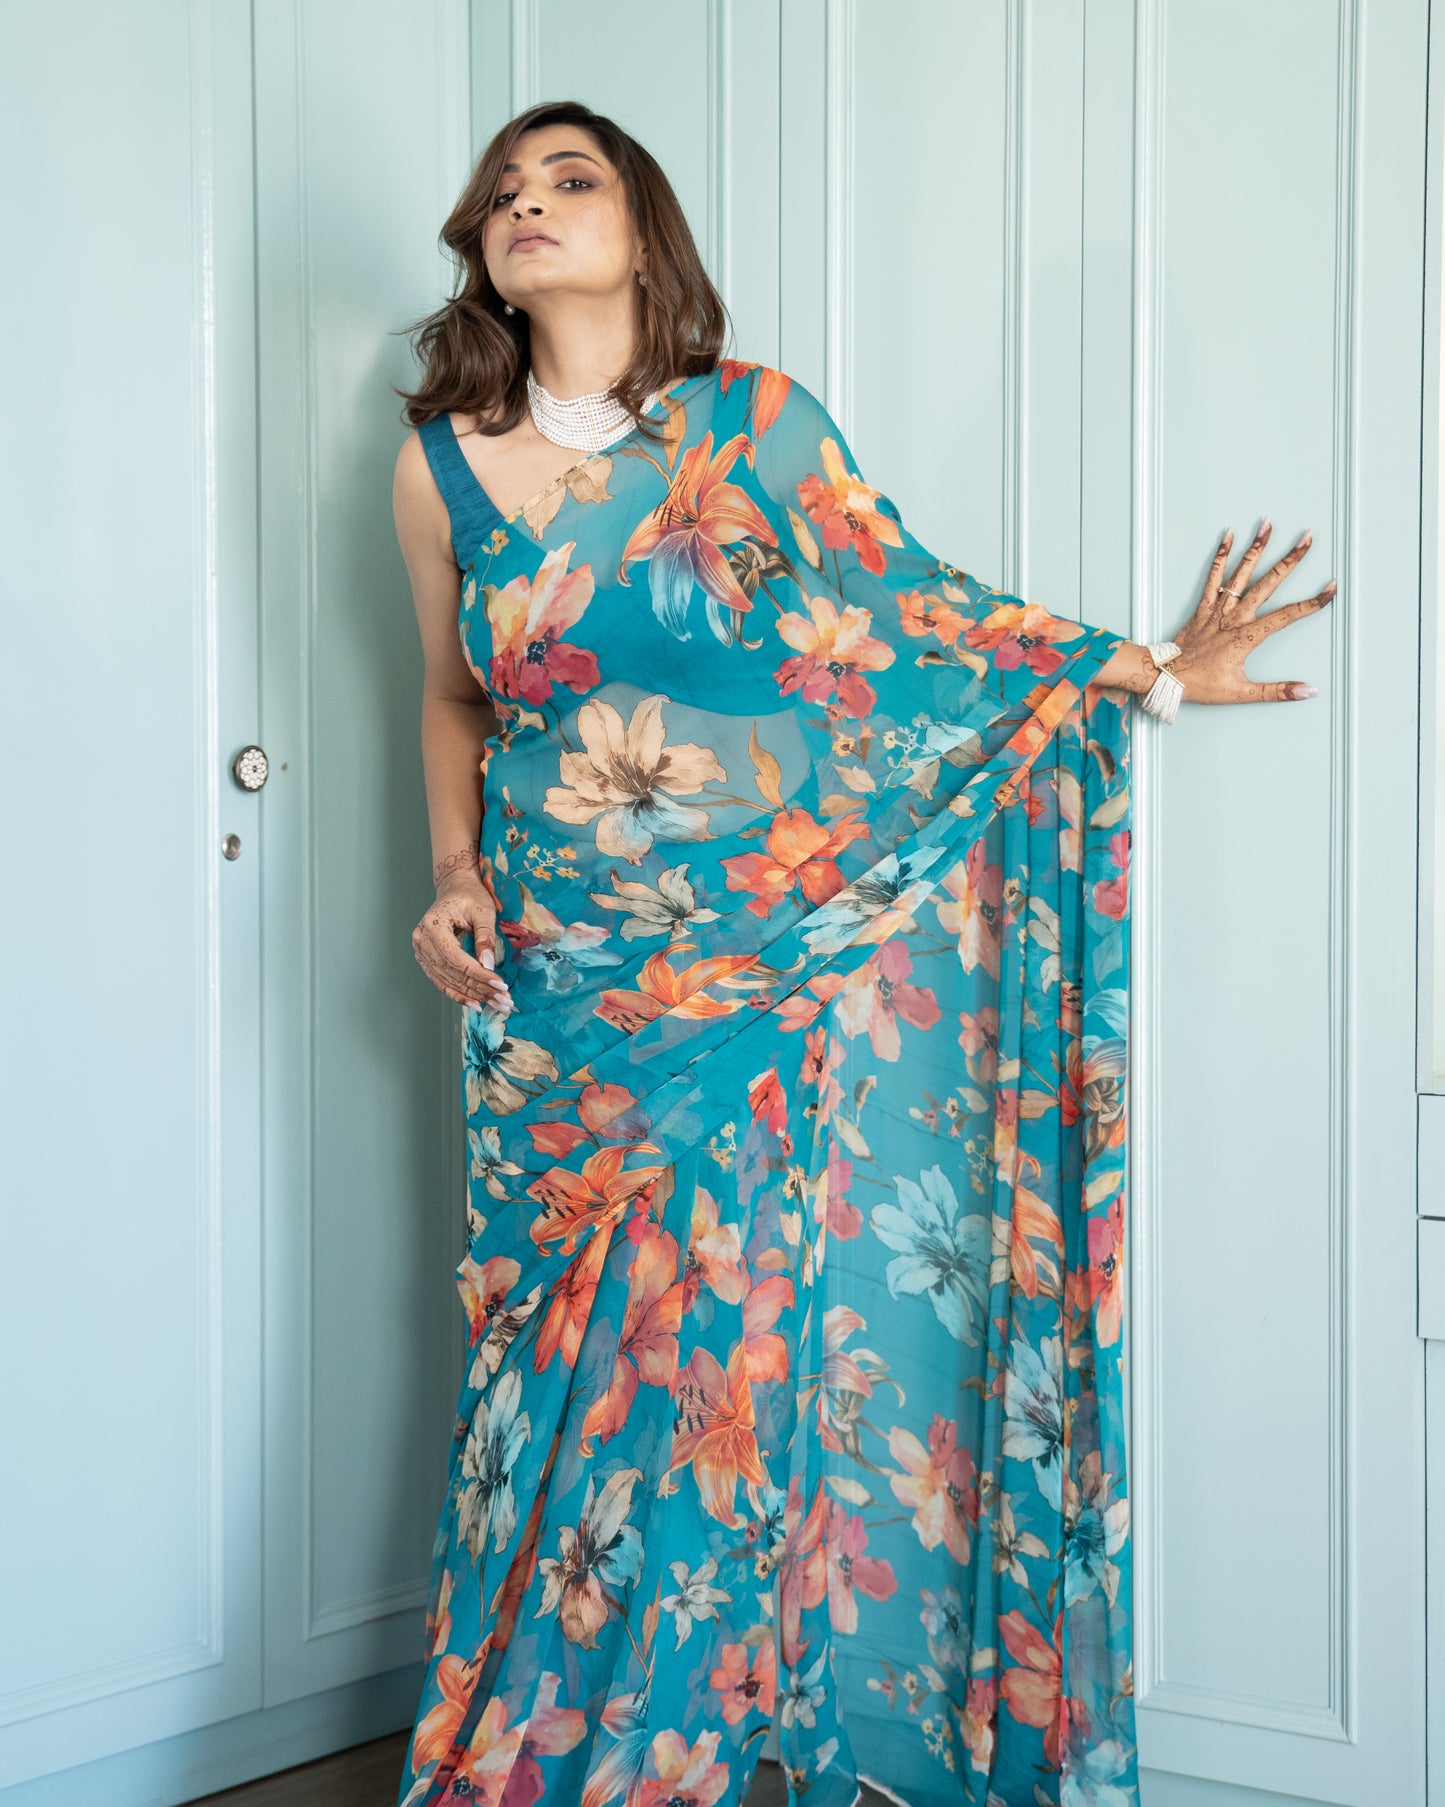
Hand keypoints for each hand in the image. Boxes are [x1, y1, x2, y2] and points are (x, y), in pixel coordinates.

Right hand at [412, 869, 511, 1011]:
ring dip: (472, 995)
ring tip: (496, 1004)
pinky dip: (458, 993)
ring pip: (446, 981)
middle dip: (479, 989)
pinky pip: (441, 981)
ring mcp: (421, 951)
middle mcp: (421, 940)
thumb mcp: (483, 912)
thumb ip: (485, 938)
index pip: (456, 959)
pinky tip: (476, 1002)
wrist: (455, 889)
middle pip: (451, 973)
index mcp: (433, 925)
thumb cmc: (470, 896)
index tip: (500, 985)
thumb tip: (488, 966)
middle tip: (503, 1000)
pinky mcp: (426, 959)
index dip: (478, 975)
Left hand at [1167, 520, 1335, 703]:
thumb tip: (1308, 691)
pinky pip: (1213, 577)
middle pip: (1268, 583)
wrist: (1166, 678)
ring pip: (1241, 573)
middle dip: (1289, 560)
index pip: (1287, 615)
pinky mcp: (1203, 606)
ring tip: (1268, 524)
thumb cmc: (1202, 685)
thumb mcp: (1242, 693)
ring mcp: (1218, 609)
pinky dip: (1221, 556)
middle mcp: (1235, 617)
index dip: (1311, 603)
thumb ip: (1277, 691)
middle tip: (1307, 538)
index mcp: (1248, 636)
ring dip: (1256, 548)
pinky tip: (1229, 536)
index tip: (1331, 588)